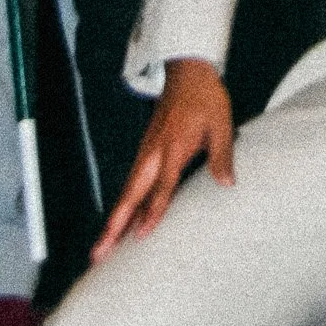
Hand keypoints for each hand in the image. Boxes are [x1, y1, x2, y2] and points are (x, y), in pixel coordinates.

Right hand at [91, 58, 233, 261]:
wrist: (187, 72)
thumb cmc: (205, 98)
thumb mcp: (221, 124)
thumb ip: (222, 156)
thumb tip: (227, 183)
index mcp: (172, 147)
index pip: (161, 186)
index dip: (152, 211)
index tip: (141, 235)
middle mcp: (153, 153)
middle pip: (130, 195)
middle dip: (114, 225)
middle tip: (99, 253)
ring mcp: (146, 153)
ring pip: (127, 192)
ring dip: (114, 219)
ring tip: (101, 248)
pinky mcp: (146, 152)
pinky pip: (131, 184)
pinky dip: (123, 205)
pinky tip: (120, 222)